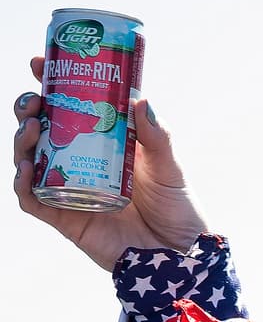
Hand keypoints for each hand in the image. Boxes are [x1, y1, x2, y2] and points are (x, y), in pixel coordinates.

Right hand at [13, 53, 210, 271]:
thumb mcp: (169, 167)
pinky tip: (24, 168)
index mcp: (102, 143)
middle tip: (33, 100)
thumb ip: (157, 137)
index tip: (40, 64)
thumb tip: (141, 100)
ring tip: (32, 126)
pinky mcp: (68, 221)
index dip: (49, 84)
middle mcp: (80, 164)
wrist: (180, 258)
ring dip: (22, 141)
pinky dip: (22, 184)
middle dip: (27, 109)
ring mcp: (70, 191)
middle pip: (41, 130)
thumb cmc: (177, 210)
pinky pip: (34, 201)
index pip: (67, 107)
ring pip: (30, 161)